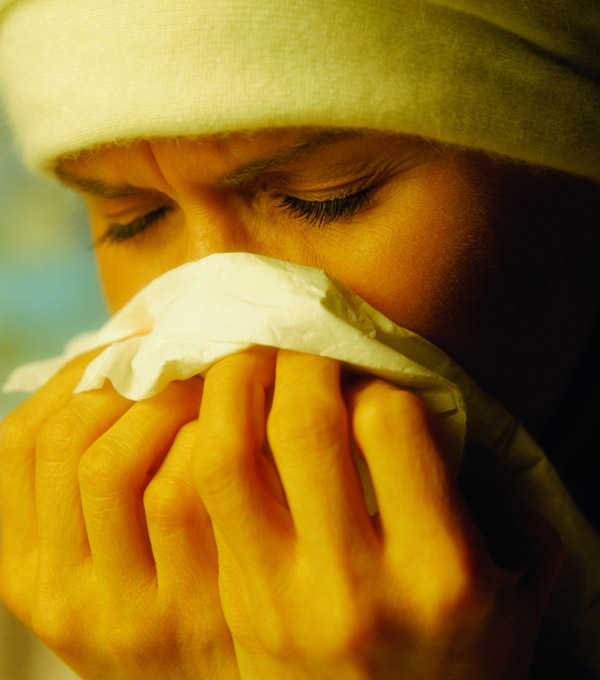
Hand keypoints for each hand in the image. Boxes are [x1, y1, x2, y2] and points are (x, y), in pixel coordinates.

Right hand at [0, 352, 238, 679]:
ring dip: (162, 400)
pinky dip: (201, 436)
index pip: (20, 442)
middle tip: (170, 357)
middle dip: (122, 379)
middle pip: (65, 441)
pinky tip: (228, 423)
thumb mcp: (105, 546)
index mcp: (25, 567)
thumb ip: (90, 477)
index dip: (72, 380)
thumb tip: (111, 363)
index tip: (121, 354)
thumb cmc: (170, 584)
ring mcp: (123, 608)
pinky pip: (179, 487)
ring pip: (112, 460)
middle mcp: (59, 594)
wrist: (228, 674)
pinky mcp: (192, 607)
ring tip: (200, 379)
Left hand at [192, 347, 562, 679]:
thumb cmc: (468, 661)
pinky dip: (196, 441)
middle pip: (304, 425)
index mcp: (441, 573)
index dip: (375, 379)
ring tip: (247, 365)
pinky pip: (195, 502)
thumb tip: (425, 399)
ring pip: (225, 458)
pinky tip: (215, 418)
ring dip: (231, 389)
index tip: (368, 379)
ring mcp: (280, 604)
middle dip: (297, 359)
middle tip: (299, 343)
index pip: (389, 421)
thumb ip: (491, 496)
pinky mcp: (233, 611)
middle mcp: (355, 588)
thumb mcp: (516, 585)